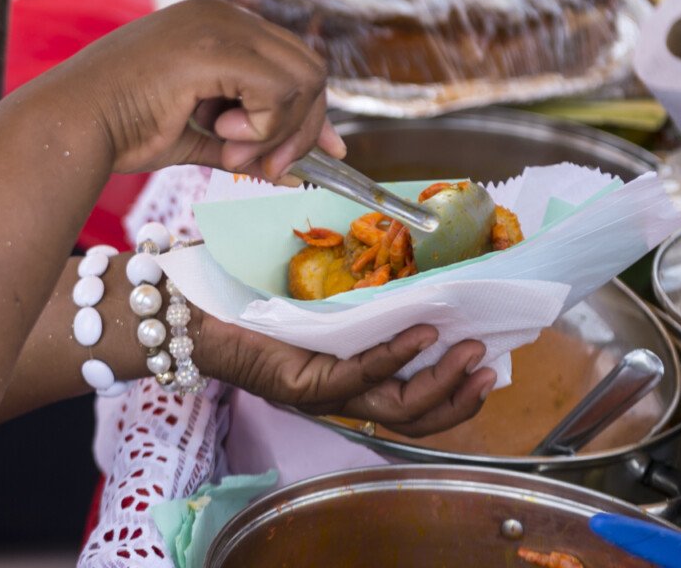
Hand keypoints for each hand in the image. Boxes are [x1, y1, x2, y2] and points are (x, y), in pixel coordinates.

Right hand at [35, 0, 339, 180]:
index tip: (312, 157)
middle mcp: (220, 14)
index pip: (289, 61)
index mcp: (212, 24)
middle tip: (269, 169)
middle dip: (301, 128)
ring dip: (280, 132)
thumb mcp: (195, 136)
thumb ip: (244, 145)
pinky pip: (278, 90)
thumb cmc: (116, 130)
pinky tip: (222, 143)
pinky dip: (265, 129)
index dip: (308, 112)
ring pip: (302, 78)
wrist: (69, 126)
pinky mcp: (213, 48)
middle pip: (308, 67)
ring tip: (234, 158)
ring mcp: (217, 24)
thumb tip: (292, 170)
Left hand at [202, 318, 494, 436]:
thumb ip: (362, 293)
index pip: (412, 403)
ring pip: (395, 407)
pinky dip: (394, 355)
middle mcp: (337, 394)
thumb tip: (413, 263)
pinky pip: (358, 376)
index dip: (453, 392)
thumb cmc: (246, 297)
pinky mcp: (300, 382)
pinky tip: (422, 332)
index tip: (488, 365)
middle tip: (490, 365)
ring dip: (440, 381)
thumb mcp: (318, 295)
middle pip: (414, 416)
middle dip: (459, 396)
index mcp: (345, 378)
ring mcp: (320, 393)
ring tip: (469, 350)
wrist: (190, 310)